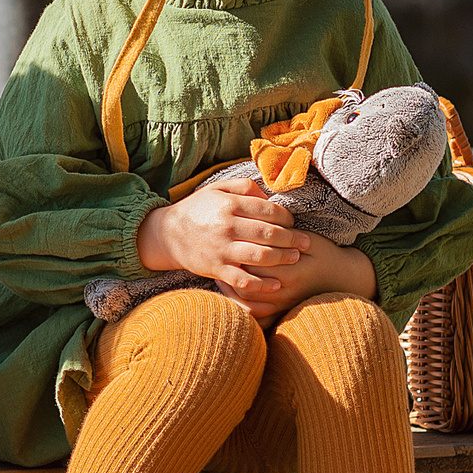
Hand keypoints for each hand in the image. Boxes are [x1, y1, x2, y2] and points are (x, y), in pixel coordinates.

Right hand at [135, 175, 313, 298]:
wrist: (166, 234)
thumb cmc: (197, 209)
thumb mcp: (217, 188)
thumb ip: (244, 187)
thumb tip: (269, 196)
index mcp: (229, 206)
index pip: (268, 211)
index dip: (286, 217)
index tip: (293, 222)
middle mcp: (227, 228)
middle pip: (269, 234)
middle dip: (292, 239)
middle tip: (306, 242)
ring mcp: (222, 250)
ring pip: (261, 257)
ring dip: (283, 259)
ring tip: (296, 258)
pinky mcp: (216, 269)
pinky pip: (243, 281)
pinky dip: (262, 285)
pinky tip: (276, 285)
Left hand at [221, 232, 377, 322]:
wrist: (342, 279)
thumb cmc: (323, 253)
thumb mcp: (310, 239)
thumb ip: (285, 234)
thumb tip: (259, 220)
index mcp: (293, 269)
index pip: (258, 259)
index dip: (240, 249)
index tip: (228, 237)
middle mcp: (287, 290)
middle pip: (249, 279)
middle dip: (231, 267)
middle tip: (217, 253)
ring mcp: (283, 303)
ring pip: (248, 298)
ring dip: (230, 285)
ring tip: (219, 271)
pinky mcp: (281, 311)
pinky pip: (254, 313)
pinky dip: (238, 303)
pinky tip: (229, 289)